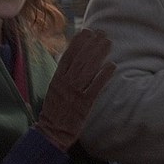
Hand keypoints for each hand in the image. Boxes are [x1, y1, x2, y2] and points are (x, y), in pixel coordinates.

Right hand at [36, 28, 115, 151]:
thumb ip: (61, 75)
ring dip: (99, 54)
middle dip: (92, 43)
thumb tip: (69, 59)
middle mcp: (66, 82)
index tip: (86, 31)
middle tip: (103, 33)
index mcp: (57, 78)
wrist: (52, 132)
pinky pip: (96, 86)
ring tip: (108, 43)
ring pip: (88, 68)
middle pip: (80, 58)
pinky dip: (104, 75)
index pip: (68, 55)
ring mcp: (75, 92)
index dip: (78, 42)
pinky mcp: (84, 103)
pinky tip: (112, 65)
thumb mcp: (53, 89)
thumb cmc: (54, 111)